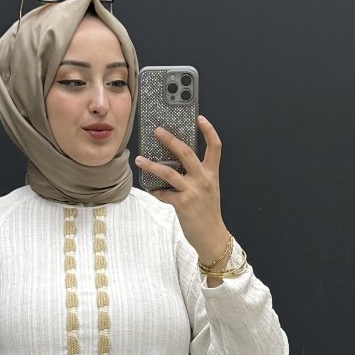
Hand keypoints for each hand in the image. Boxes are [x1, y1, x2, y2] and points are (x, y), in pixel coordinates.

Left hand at [134, 115, 229, 266]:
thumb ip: (196, 176)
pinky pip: (164, 194)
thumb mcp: (208, 190)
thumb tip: (175, 166)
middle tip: (157, 131)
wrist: (212, 236)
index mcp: (211, 174)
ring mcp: (193, 191)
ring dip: (151, 165)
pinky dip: (156, 192)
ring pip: (168, 172)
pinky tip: (152, 191)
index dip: (209, 130)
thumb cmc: (208, 213)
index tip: (200, 118)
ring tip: (139, 159)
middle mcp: (203, 179)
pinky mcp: (183, 204)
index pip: (215, 147)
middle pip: (186, 152)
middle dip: (170, 139)